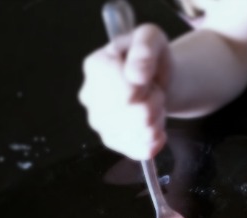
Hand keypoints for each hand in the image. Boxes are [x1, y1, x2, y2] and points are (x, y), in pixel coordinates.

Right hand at [78, 24, 172, 159]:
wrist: (153, 80)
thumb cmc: (149, 58)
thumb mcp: (151, 38)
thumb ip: (144, 48)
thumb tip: (135, 76)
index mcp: (95, 66)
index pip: (126, 92)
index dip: (146, 88)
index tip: (146, 78)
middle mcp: (90, 97)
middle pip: (134, 114)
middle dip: (154, 102)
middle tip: (152, 91)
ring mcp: (99, 122)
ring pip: (140, 133)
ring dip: (156, 119)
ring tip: (152, 105)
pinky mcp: (111, 141)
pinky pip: (140, 150)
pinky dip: (155, 139)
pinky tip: (155, 126)